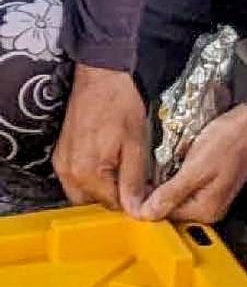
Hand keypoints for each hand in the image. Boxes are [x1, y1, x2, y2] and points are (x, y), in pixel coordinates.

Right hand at [54, 64, 152, 214]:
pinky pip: (75, 178)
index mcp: (87, 173)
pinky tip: (108, 162)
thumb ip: (134, 180)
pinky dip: (91, 177)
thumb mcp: (136, 144)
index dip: (132, 201)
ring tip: (122, 168)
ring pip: (83, 193)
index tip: (146, 190)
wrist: (100, 77)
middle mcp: (68, 172)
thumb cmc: (119, 104)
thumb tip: (136, 209)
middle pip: (94, 203)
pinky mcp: (60, 155)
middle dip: (115, 197)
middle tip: (136, 180)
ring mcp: (61, 164)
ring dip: (103, 188)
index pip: (111, 205)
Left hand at [139, 103, 246, 225]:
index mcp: (206, 210)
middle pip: (172, 207)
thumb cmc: (229, 141)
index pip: (165, 215)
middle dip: (157, 191)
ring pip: (178, 195)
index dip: (147, 201)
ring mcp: (213, 196)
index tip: (135, 185)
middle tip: (147, 171)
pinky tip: (176, 162)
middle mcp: (210, 209)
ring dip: (167, 182)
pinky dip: (178, 176)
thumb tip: (145, 214)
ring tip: (162, 164)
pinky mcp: (213, 183)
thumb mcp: (196, 167)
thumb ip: (171, 193)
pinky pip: (187, 186)